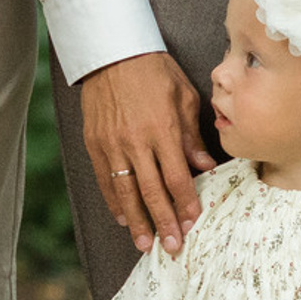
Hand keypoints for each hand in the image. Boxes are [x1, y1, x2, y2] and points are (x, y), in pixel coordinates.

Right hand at [80, 51, 216, 256]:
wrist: (112, 53)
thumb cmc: (154, 71)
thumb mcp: (183, 97)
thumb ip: (192, 136)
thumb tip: (205, 167)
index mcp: (161, 129)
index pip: (176, 176)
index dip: (185, 203)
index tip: (193, 223)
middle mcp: (135, 141)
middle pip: (151, 191)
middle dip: (164, 222)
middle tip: (173, 247)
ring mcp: (112, 144)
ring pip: (126, 191)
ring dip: (137, 221)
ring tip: (145, 244)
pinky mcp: (95, 143)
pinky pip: (105, 179)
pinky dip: (114, 201)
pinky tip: (123, 218)